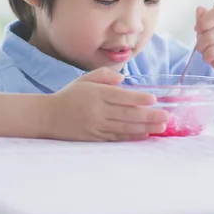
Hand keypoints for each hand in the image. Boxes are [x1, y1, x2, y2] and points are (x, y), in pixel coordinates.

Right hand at [44, 68, 167, 140]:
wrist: (48, 117)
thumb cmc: (70, 95)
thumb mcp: (84, 79)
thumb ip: (104, 75)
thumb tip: (123, 80)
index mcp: (95, 94)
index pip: (120, 97)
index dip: (137, 99)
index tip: (153, 100)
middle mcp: (97, 110)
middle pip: (126, 114)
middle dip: (148, 116)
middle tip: (166, 116)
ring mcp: (96, 125)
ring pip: (124, 127)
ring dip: (144, 127)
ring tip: (161, 127)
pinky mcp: (94, 137)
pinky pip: (116, 137)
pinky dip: (131, 136)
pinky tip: (144, 135)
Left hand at [194, 5, 213, 82]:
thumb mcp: (210, 31)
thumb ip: (203, 21)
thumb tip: (199, 9)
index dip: (203, 23)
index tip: (198, 30)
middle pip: (209, 36)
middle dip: (201, 46)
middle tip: (203, 49)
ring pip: (213, 52)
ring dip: (207, 57)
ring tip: (211, 57)